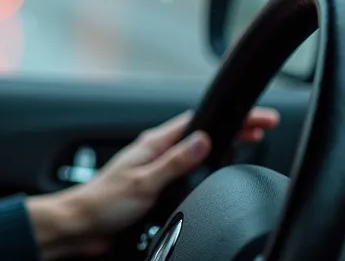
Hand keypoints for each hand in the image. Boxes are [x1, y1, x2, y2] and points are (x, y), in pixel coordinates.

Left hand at [25, 108, 280, 259]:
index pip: (199, 122)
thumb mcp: (144, 182)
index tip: (258, 118)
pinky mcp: (154, 188)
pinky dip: (205, 168)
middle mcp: (154, 153)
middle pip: (201, 135)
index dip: (231, 118)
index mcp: (152, 144)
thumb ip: (175, 162)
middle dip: (233, 130)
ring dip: (220, 147)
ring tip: (247, 142)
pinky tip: (214, 172)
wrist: (81, 226)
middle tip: (262, 128)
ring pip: (194, 153)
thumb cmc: (103, 202)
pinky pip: (186, 173)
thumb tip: (204, 141)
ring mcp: (155, 170)